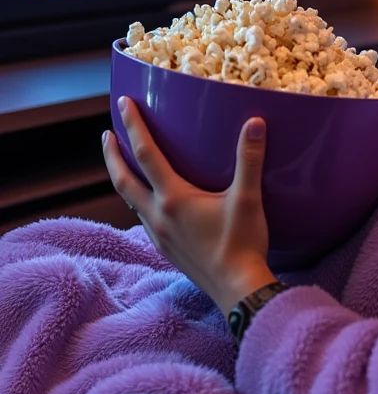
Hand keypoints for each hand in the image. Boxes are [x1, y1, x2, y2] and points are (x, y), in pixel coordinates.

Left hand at [102, 97, 273, 318]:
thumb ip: (249, 158)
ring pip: (130, 201)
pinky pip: (143, 219)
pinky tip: (149, 202)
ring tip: (124, 165)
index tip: (124, 104)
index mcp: (174, 198)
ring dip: (123, 179)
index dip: (135, 126)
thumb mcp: (247, 198)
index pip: (146, 154)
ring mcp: (159, 235)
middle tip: (107, 134)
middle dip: (113, 156)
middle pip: (123, 180)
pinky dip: (138, 201)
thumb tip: (255, 122)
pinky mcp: (166, 249)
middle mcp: (159, 216)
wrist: (237, 290)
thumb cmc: (242, 243)